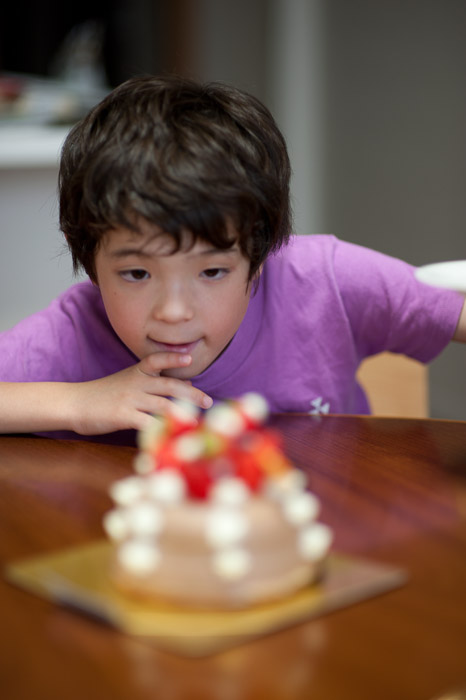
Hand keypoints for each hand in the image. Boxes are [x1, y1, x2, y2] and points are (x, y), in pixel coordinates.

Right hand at [70, 352, 211, 434]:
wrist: (75, 403)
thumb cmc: (104, 393)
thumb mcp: (128, 381)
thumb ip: (155, 381)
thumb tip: (186, 382)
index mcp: (137, 372)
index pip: (157, 360)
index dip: (173, 358)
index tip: (189, 358)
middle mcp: (136, 383)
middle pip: (169, 385)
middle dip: (191, 393)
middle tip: (208, 401)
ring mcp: (130, 399)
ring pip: (163, 404)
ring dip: (182, 413)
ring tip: (196, 421)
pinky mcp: (123, 416)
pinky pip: (147, 423)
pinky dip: (161, 429)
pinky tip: (172, 436)